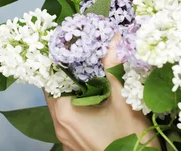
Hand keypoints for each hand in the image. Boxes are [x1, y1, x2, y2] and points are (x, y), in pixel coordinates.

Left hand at [45, 33, 161, 150]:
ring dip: (77, 90)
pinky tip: (99, 98)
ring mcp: (68, 139)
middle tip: (86, 54)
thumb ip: (114, 69)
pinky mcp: (77, 145)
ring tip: (94, 73)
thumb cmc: (129, 139)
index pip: (51, 80)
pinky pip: (73, 120)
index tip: (72, 44)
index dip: (60, 61)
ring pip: (65, 106)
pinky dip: (82, 106)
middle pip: (57, 92)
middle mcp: (61, 127)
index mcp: (66, 114)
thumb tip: (113, 39)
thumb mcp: (124, 101)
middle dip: (70, 73)